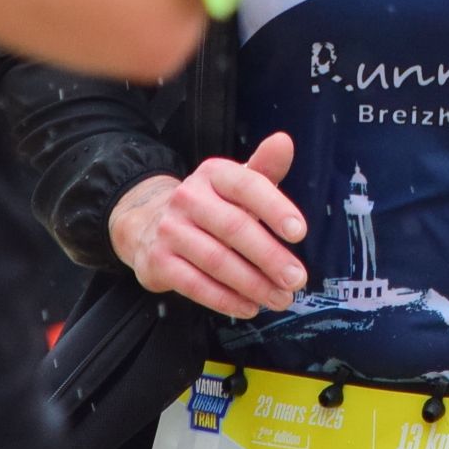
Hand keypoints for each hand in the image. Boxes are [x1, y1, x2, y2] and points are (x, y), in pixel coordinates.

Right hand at [108, 131, 306, 319]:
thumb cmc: (210, 207)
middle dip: (270, 257)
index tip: (299, 232)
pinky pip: (195, 285)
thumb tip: (285, 142)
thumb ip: (265, 168)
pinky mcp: (158, 261)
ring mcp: (170, 230)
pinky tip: (249, 306)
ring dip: (253, 283)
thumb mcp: (236, 184)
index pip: (247, 185)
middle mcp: (188, 198)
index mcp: (213, 174)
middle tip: (297, 278)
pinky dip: (225, 299)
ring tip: (280, 297)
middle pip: (235, 228)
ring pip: (217, 260)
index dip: (274, 208)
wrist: (149, 224)